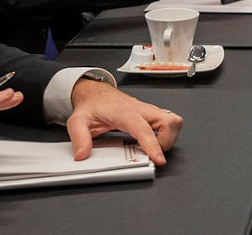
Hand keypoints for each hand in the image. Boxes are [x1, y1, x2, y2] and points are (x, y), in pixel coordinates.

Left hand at [67, 79, 181, 165]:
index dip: (154, 146)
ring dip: (170, 137)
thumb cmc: (91, 105)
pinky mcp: (151, 114)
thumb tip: (83, 154)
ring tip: (154, 148)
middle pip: (170, 122)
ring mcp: (148, 111)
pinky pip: (168, 122)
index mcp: (125, 113)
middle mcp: (141, 110)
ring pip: (174, 121)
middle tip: (154, 154)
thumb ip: (80, 138)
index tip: (158, 159)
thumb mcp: (78, 121)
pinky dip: (166, 134)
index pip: (145, 130)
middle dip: (168, 141)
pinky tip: (153, 141)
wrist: (96, 93)